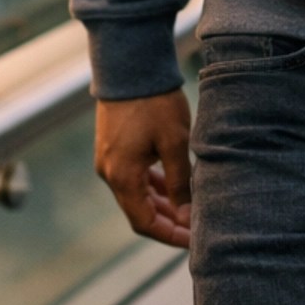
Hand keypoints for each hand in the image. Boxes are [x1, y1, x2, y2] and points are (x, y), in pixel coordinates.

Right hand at [94, 88, 191, 248]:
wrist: (130, 65)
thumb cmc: (154, 103)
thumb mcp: (175, 143)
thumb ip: (180, 183)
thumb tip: (186, 217)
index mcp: (123, 177)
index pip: (144, 223)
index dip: (170, 235)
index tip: (193, 240)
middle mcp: (110, 173)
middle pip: (139, 211)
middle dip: (168, 222)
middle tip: (195, 227)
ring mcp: (109, 159)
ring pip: (137, 194)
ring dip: (161, 204)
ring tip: (188, 208)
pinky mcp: (113, 146)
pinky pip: (133, 176)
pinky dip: (153, 185)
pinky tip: (172, 184)